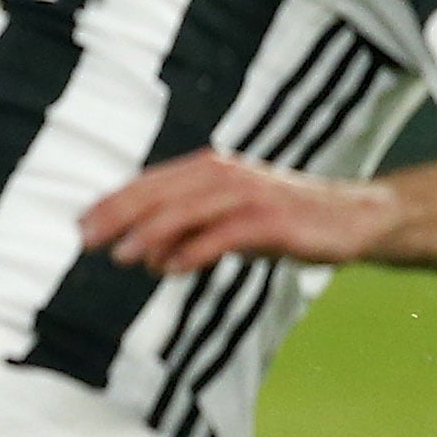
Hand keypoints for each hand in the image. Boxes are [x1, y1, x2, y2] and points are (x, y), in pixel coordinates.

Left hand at [81, 149, 397, 277]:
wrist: (355, 217)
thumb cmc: (284, 219)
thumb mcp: (230, 218)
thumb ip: (190, 228)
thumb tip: (145, 255)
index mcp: (210, 169)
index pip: (150, 184)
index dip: (113, 203)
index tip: (80, 225)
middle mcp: (225, 175)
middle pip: (160, 194)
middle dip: (118, 216)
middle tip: (87, 240)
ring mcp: (250, 196)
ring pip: (187, 212)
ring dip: (150, 234)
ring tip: (121, 256)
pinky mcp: (273, 221)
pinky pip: (225, 236)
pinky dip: (194, 250)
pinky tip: (170, 267)